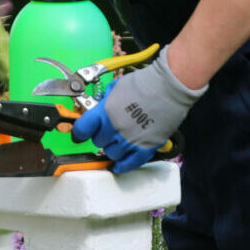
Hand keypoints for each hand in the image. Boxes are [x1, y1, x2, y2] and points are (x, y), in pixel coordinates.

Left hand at [71, 45, 205, 172]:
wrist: (169, 88)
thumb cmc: (145, 83)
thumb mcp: (117, 86)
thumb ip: (104, 100)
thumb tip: (97, 106)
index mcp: (105, 112)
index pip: (82, 129)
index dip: (79, 132)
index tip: (79, 133)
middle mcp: (114, 129)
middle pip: (98, 142)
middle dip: (101, 136)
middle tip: (109, 129)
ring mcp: (129, 141)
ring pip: (111, 154)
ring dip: (113, 148)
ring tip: (119, 140)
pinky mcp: (145, 149)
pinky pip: (129, 164)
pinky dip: (123, 166)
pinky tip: (119, 166)